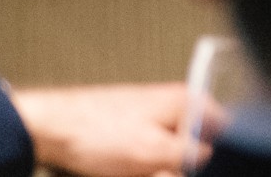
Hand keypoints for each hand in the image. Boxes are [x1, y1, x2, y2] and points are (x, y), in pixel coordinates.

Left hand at [12, 83, 211, 176]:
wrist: (48, 130)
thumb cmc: (96, 133)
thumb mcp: (154, 153)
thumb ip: (191, 157)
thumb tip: (207, 160)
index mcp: (186, 102)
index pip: (222, 132)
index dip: (210, 159)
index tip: (188, 170)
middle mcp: (171, 107)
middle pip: (191, 151)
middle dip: (174, 169)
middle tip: (153, 173)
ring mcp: (148, 121)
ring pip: (166, 160)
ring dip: (152, 172)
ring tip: (130, 172)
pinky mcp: (129, 136)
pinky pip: (144, 161)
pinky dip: (136, 171)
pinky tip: (120, 171)